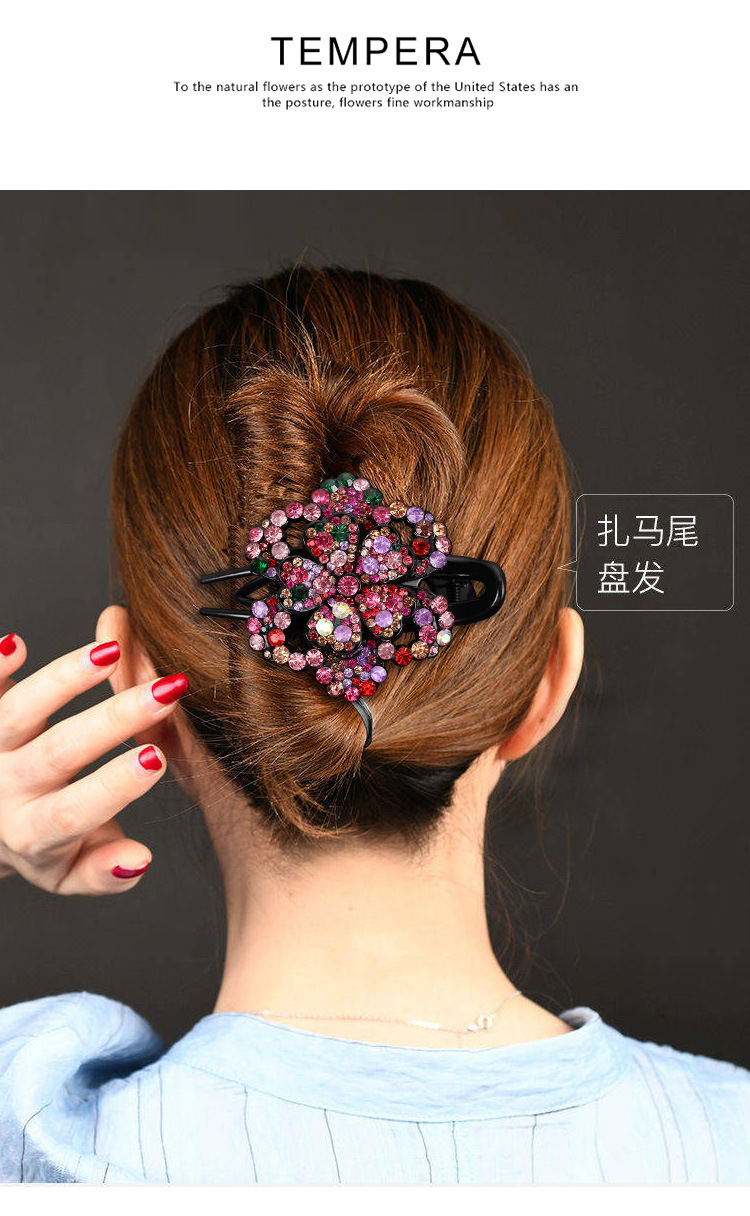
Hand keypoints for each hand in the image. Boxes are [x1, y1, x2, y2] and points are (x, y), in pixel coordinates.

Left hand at [0, 631, 187, 894]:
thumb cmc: (39, 841)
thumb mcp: (69, 872)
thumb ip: (104, 872)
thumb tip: (140, 860)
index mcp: (31, 831)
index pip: (73, 811)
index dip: (114, 786)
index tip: (156, 758)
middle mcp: (6, 786)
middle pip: (57, 752)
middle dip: (114, 720)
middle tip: (165, 693)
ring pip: (18, 712)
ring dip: (64, 679)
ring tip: (109, 651)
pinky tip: (17, 643)